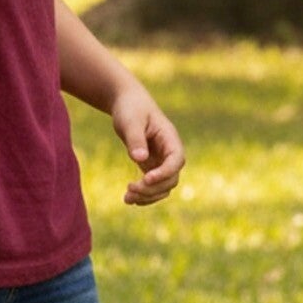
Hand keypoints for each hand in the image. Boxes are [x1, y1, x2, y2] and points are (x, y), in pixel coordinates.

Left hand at [109, 84, 185, 205]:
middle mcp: (169, 152)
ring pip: (164, 187)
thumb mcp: (131, 121)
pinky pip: (154, 186)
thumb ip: (136, 139)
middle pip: (171, 178)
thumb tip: (140, 159)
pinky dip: (144, 195)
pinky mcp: (151, 166)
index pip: (176, 160)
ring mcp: (161, 160)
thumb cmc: (131, 108)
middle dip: (152, 188)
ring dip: (148, 196)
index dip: (165, 172)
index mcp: (169, 138)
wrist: (127, 103)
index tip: (145, 178)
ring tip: (126, 199)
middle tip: (129, 189)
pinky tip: (129, 199)